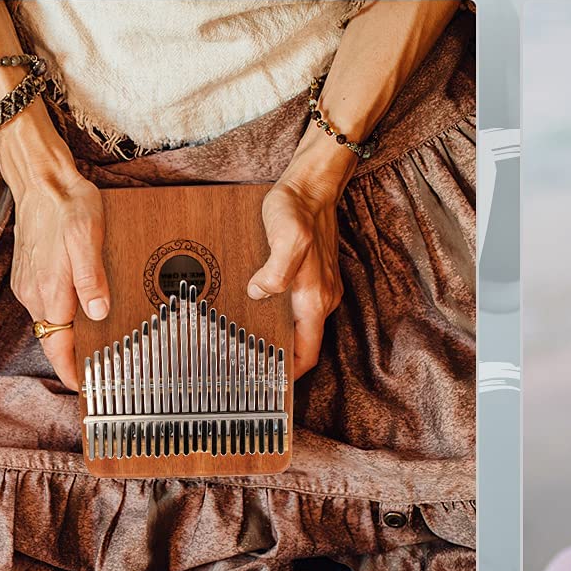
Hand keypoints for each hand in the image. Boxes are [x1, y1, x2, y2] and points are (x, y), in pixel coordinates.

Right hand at [9, 166, 109, 390]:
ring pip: (50, 324)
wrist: (40, 177)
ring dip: (69, 338)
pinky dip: (62, 318)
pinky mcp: (29, 274)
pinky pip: (46, 307)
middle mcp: (34, 295)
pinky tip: (81, 314)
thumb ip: (91, 279)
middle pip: (54, 340)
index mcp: (50, 293)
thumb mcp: (87, 239)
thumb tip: (97, 312)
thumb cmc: (67, 204)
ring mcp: (28, 285)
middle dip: (75, 359)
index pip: (57, 348)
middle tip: (102, 373)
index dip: (72, 372)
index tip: (86, 389)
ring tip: (95, 348)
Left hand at [248, 156, 345, 380]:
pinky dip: (281, 316)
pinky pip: (298, 308)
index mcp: (314, 300)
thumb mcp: (285, 238)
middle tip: (249, 366)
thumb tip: (259, 293)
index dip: (291, 374)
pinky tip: (260, 310)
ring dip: (279, 336)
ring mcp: (320, 290)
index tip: (270, 384)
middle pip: (304, 343)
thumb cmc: (297, 210)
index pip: (308, 353)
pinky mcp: (314, 278)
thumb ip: (275, 271)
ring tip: (249, 342)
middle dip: (281, 358)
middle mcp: (322, 300)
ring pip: (300, 326)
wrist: (312, 185)